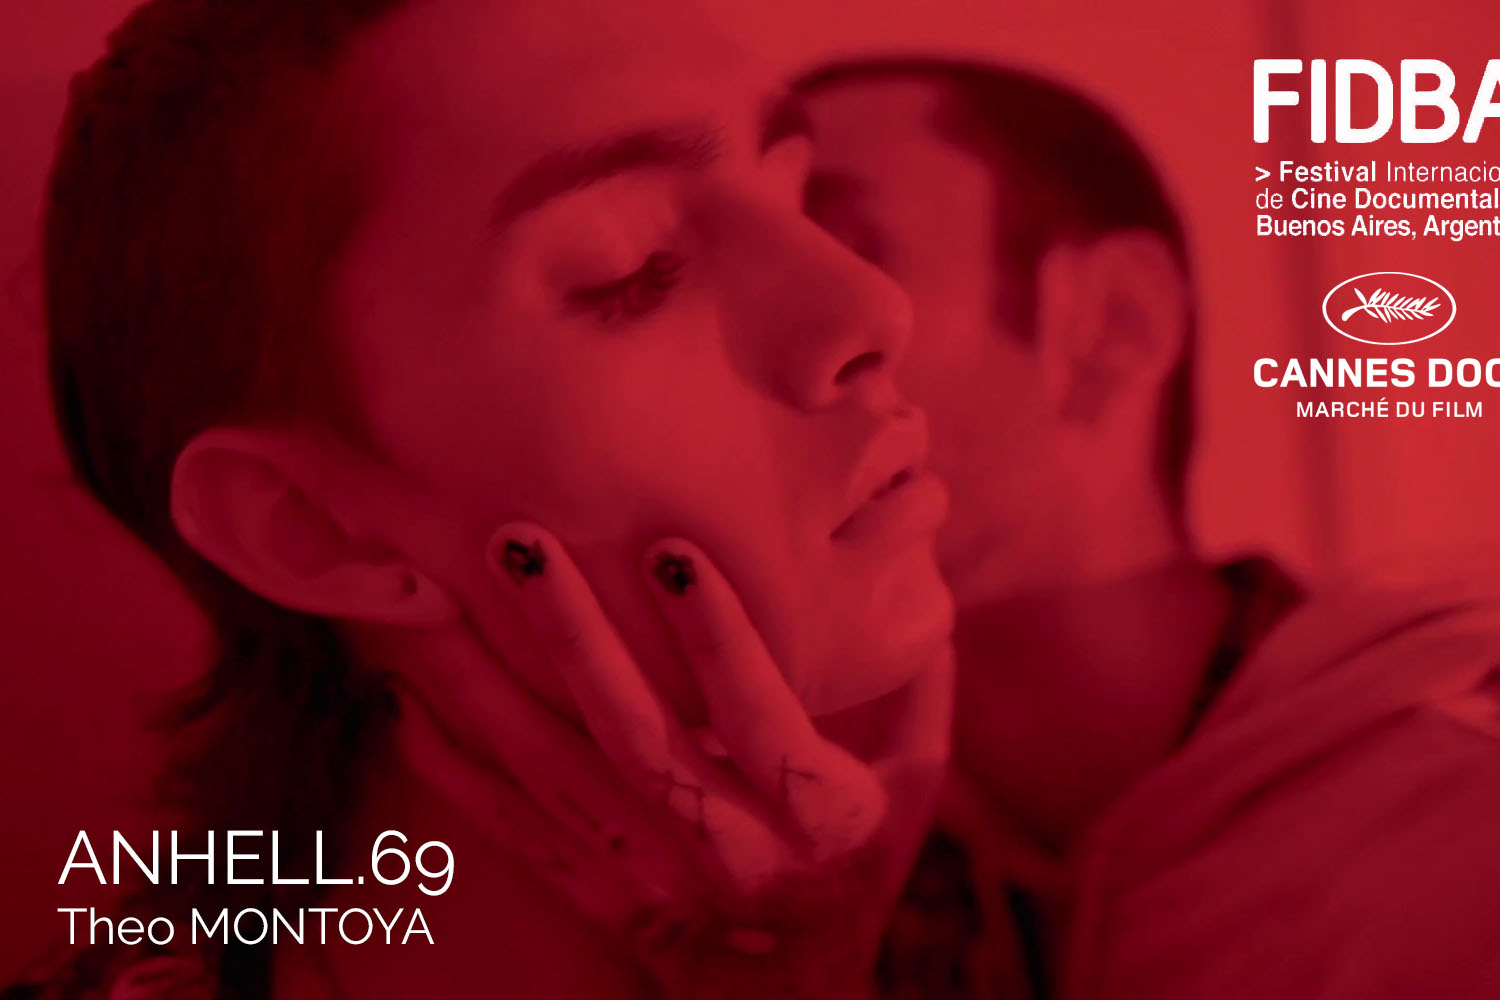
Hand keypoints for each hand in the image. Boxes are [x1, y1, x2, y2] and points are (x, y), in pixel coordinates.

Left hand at [390, 523, 951, 996]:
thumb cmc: (857, 876)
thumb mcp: (914, 791)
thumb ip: (916, 687)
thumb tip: (914, 574)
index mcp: (818, 817)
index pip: (761, 718)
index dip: (717, 639)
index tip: (672, 552)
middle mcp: (727, 850)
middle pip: (638, 739)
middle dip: (574, 637)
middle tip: (520, 544)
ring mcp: (649, 877)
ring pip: (555, 776)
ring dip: (487, 686)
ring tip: (429, 598)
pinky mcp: (593, 894)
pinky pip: (511, 831)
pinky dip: (449, 768)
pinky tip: (400, 700)